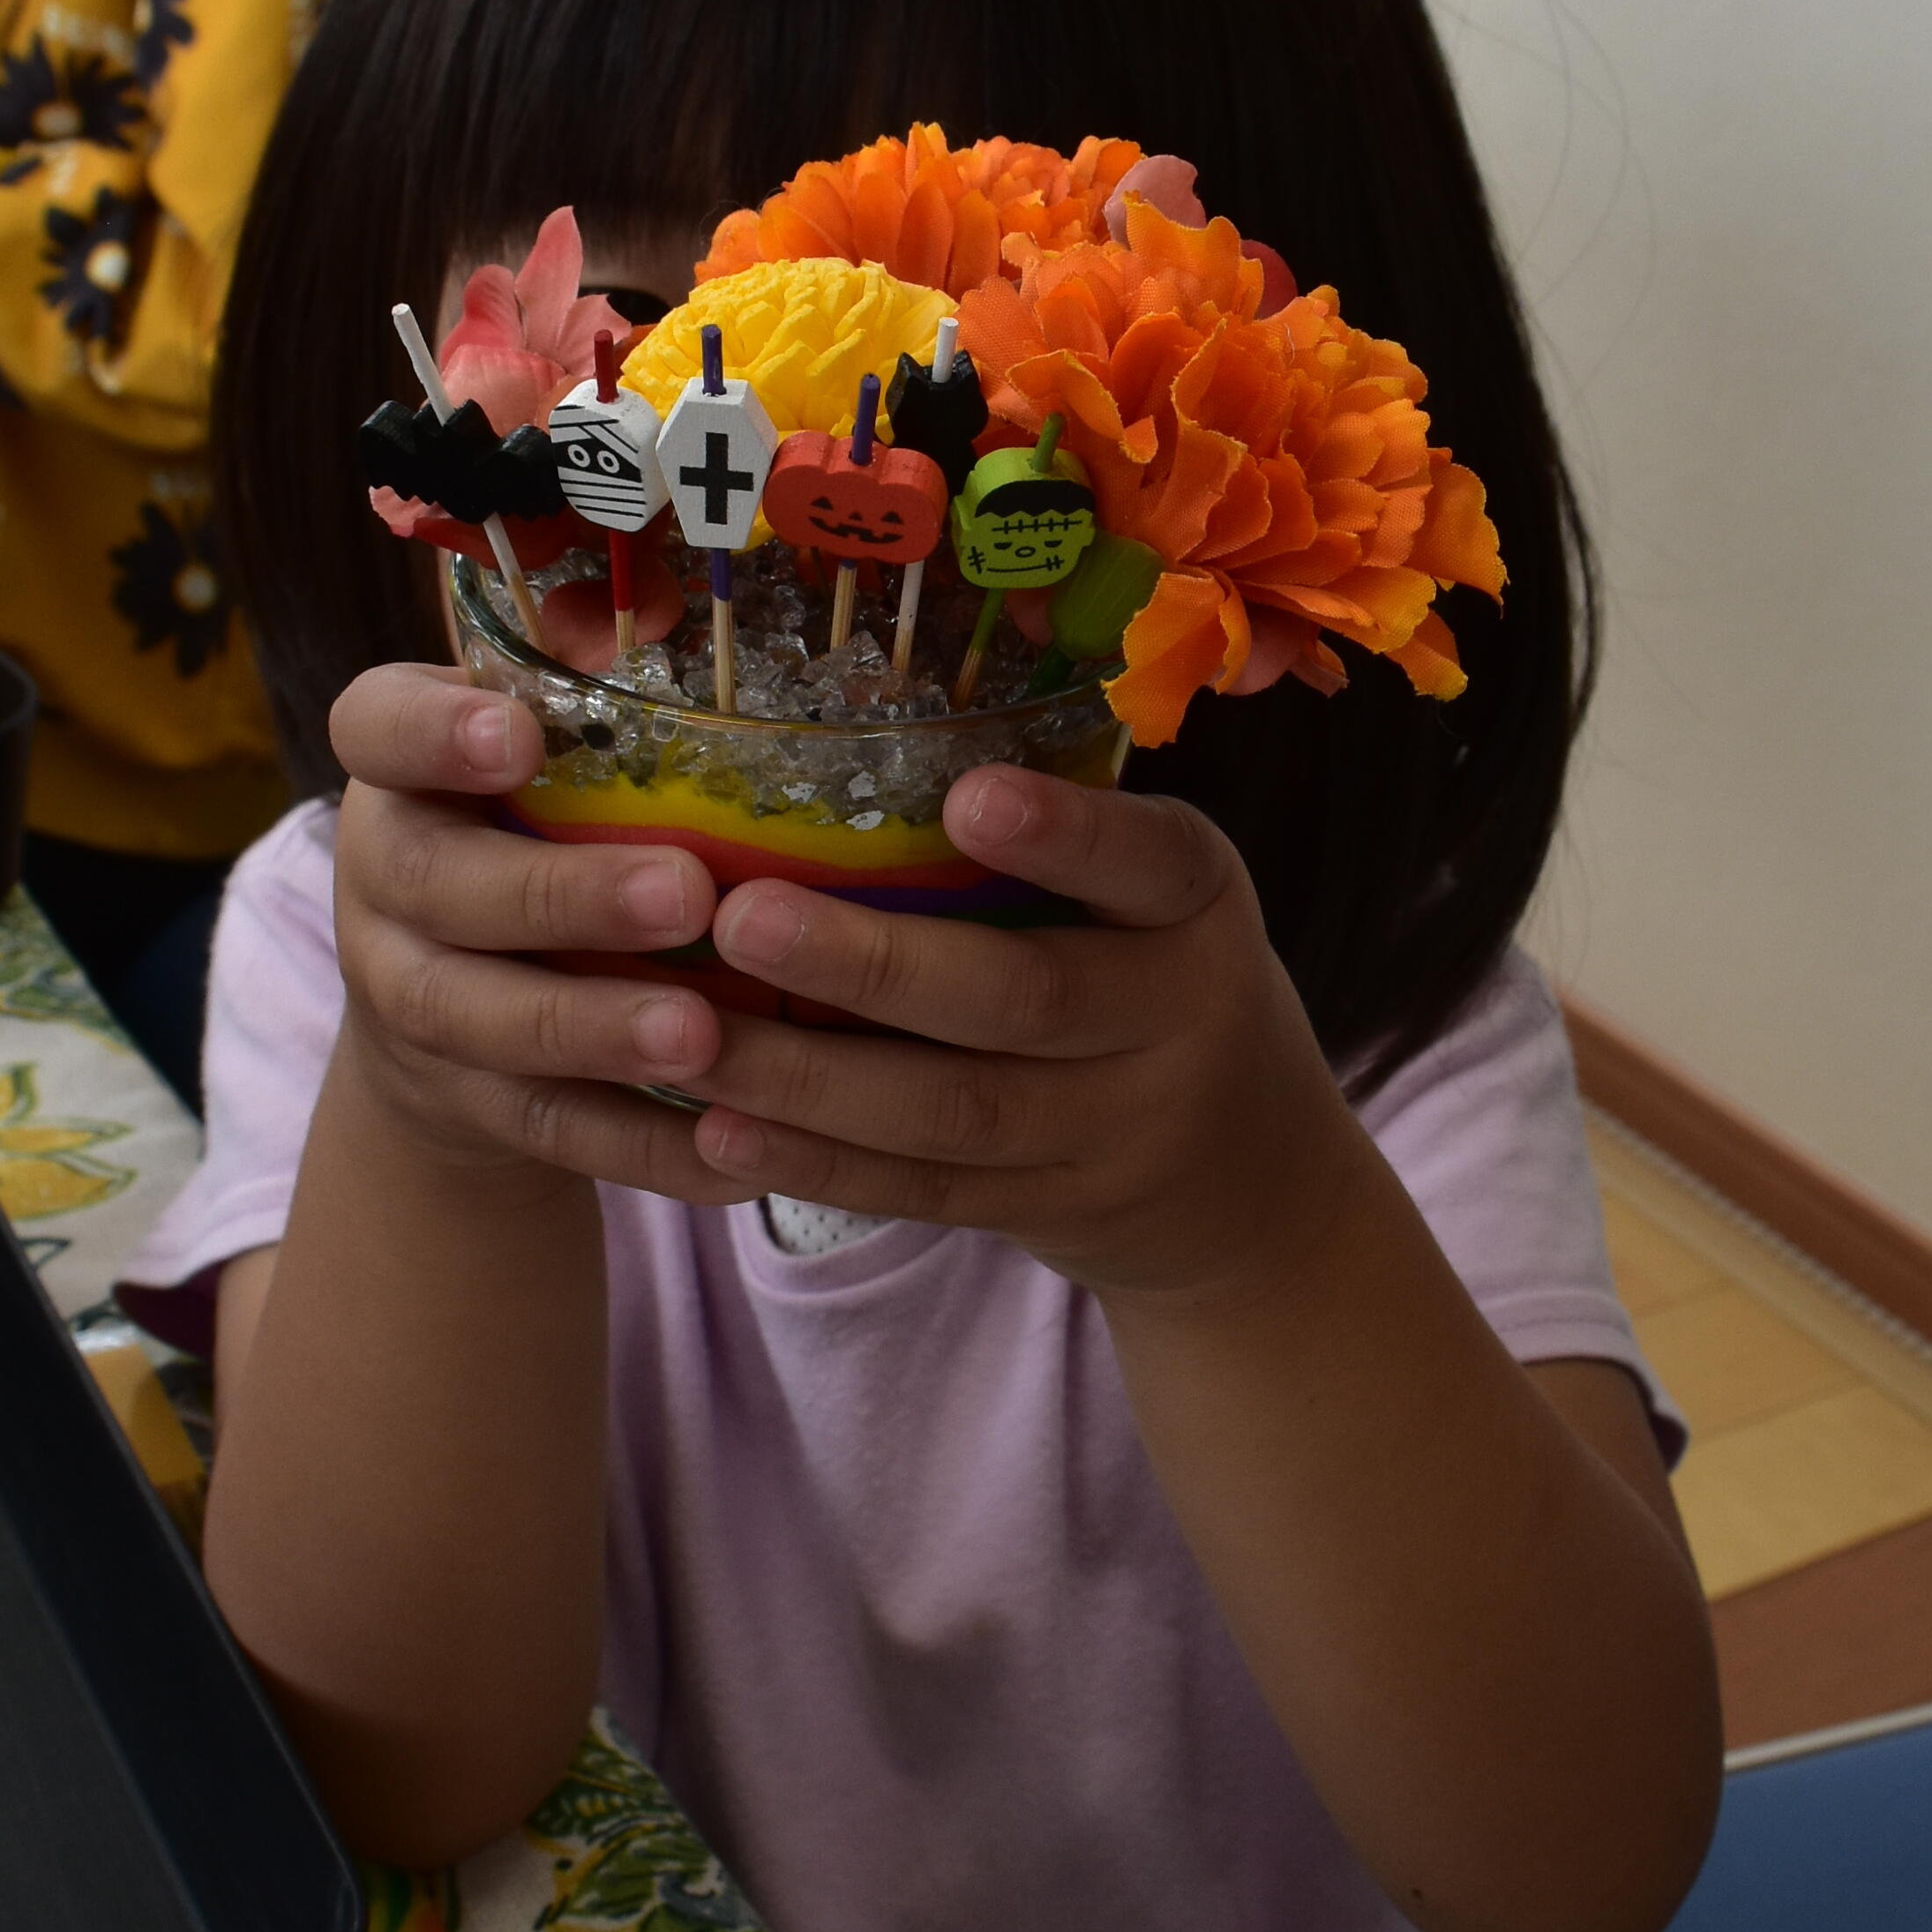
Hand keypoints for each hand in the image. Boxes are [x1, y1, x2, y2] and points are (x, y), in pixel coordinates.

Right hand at [327, 658, 752, 1198]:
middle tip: (686, 894)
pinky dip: (637, 1143)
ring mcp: (407, 1000)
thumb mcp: (552, 757)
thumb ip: (598, 695)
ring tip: (703, 1034)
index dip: (433, 732)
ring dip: (594, 1029)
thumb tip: (687, 602)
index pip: (376, 725)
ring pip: (481, 1019)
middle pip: (440, 888)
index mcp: (402, 771)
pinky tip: (729, 1149)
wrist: (458, 1022)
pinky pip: (543, 1130)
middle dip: (560, 896)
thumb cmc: (542, 833)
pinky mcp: (460, 1104)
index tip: (520, 733)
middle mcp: (383, 879)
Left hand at [674, 764, 1358, 1307]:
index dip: (1066, 836)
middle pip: (1023, 999)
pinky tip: (720, 1132)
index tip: (969, 795)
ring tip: (686, 1037)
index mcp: (1195, 903)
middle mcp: (1173, 1018)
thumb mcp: (1152, 891)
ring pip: (954, 1113)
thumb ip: (1055, 831)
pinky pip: (925, 1191)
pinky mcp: (1049, 1207)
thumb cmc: (1149, 968)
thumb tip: (836, 724)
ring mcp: (1113, 1131)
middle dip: (874, 966)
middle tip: (743, 918)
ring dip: (809, 1080)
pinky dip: (818, 1164)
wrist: (1245, 1173)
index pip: (1147, 862)